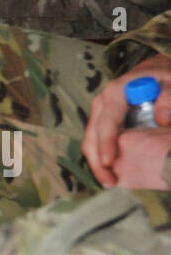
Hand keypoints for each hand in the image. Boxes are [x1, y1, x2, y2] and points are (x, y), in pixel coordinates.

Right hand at [82, 53, 170, 185]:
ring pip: (91, 141)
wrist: (157, 72)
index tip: (110, 163)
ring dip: (97, 163)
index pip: (106, 122)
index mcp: (116, 92)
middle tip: (110, 182)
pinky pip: (97, 141)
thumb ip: (170, 97)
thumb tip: (161, 118)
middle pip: (92, 136)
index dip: (106, 144)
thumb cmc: (166, 78)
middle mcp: (103, 103)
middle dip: (97, 161)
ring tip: (109, 182)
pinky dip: (101, 156)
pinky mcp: (104, 121)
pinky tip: (111, 171)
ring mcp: (101, 113)